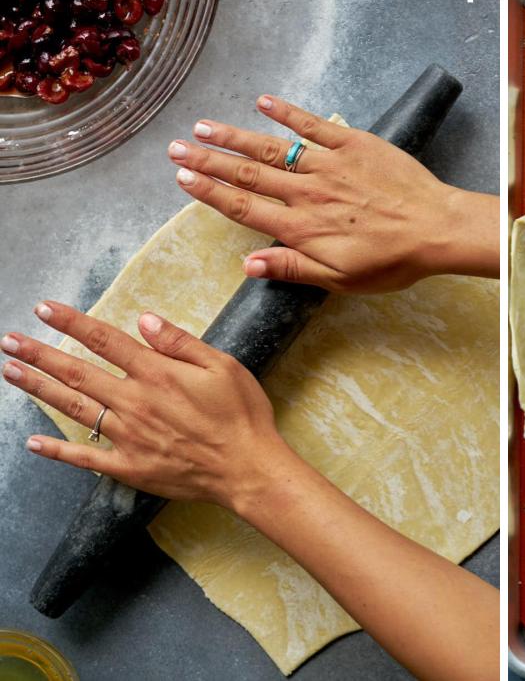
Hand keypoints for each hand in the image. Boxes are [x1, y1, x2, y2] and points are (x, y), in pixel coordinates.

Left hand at [1, 302, 292, 508]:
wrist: (247, 468)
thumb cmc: (242, 414)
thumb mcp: (223, 366)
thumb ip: (180, 342)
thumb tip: (144, 320)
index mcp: (157, 373)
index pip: (105, 340)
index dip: (72, 323)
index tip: (45, 309)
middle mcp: (134, 402)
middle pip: (77, 372)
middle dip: (39, 354)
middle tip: (9, 340)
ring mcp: (127, 436)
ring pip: (74, 408)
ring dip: (39, 388)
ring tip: (11, 372)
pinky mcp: (128, 466)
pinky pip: (85, 457)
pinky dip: (56, 450)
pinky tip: (32, 442)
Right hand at [166, 95, 498, 292]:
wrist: (437, 229)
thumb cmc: (393, 261)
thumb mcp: (341, 279)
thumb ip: (293, 269)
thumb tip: (249, 265)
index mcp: (302, 228)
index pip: (245, 207)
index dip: (210, 193)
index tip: (183, 179)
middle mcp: (308, 193)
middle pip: (248, 174)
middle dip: (209, 160)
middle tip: (176, 148)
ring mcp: (330, 165)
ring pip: (272, 148)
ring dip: (235, 136)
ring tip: (202, 127)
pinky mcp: (355, 144)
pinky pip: (314, 125)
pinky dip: (288, 112)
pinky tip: (264, 101)